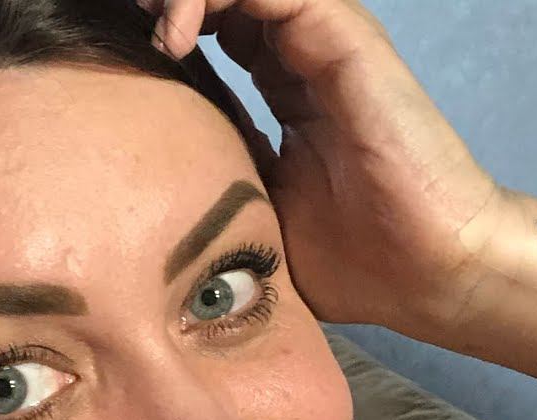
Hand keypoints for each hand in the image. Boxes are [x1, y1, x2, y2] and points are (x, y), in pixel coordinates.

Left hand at [141, 0, 510, 337]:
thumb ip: (214, 174)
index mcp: (287, 88)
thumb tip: (140, 182)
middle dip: (163, 3)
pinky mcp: (344, 39)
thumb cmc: (356, 260)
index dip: (160, 29)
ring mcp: (325, 41)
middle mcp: (304, 53)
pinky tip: (173, 35)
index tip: (106, 58)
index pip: (212, 26)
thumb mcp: (257, 214)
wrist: (430, 274)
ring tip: (139, 24)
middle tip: (113, 24)